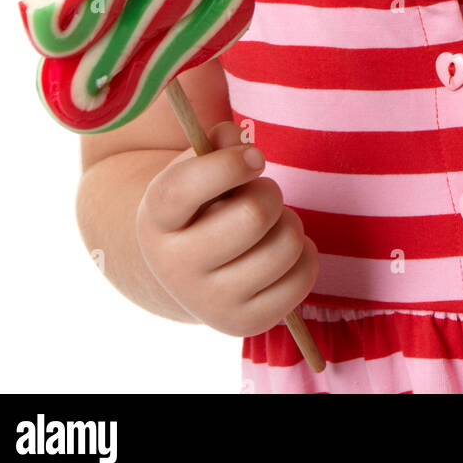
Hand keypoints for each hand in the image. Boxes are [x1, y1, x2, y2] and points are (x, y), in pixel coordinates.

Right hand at [135, 122, 319, 337]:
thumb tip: (236, 139)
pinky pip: (302, 278)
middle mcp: (174, 266)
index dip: (228, 165)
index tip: (256, 157)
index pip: (184, 189)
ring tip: (270, 224)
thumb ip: (216, 142)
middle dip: (270, 192)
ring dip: (289, 222)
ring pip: (285, 245)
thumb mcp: (196, 167)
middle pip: (253, 216)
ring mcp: (208, 301)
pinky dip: (304, 255)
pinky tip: (280, 251)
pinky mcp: (243, 324)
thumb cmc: (201, 202)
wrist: (187, 267)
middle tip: (263, 193)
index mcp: (157, 217)